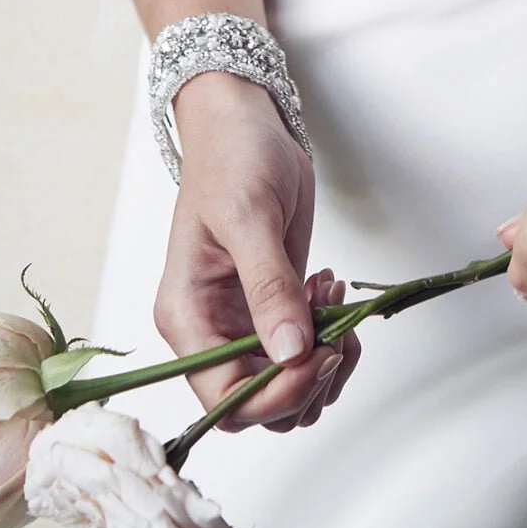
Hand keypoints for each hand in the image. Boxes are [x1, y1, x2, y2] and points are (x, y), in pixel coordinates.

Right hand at [153, 73, 359, 429]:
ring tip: (335, 303)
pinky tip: (331, 288)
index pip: (225, 398)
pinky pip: (306, 350)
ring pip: (289, 386)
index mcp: (188, 317)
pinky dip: (331, 333)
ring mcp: (245, 321)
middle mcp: (212, 331)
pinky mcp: (275, 305)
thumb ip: (269, 287)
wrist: (244, 121)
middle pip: (261, 405)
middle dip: (308, 380)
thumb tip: (290, 352)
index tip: (319, 356)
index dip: (276, 394)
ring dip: (326, 359)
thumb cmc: (230, 157)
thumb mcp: (249, 218)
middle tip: (338, 330)